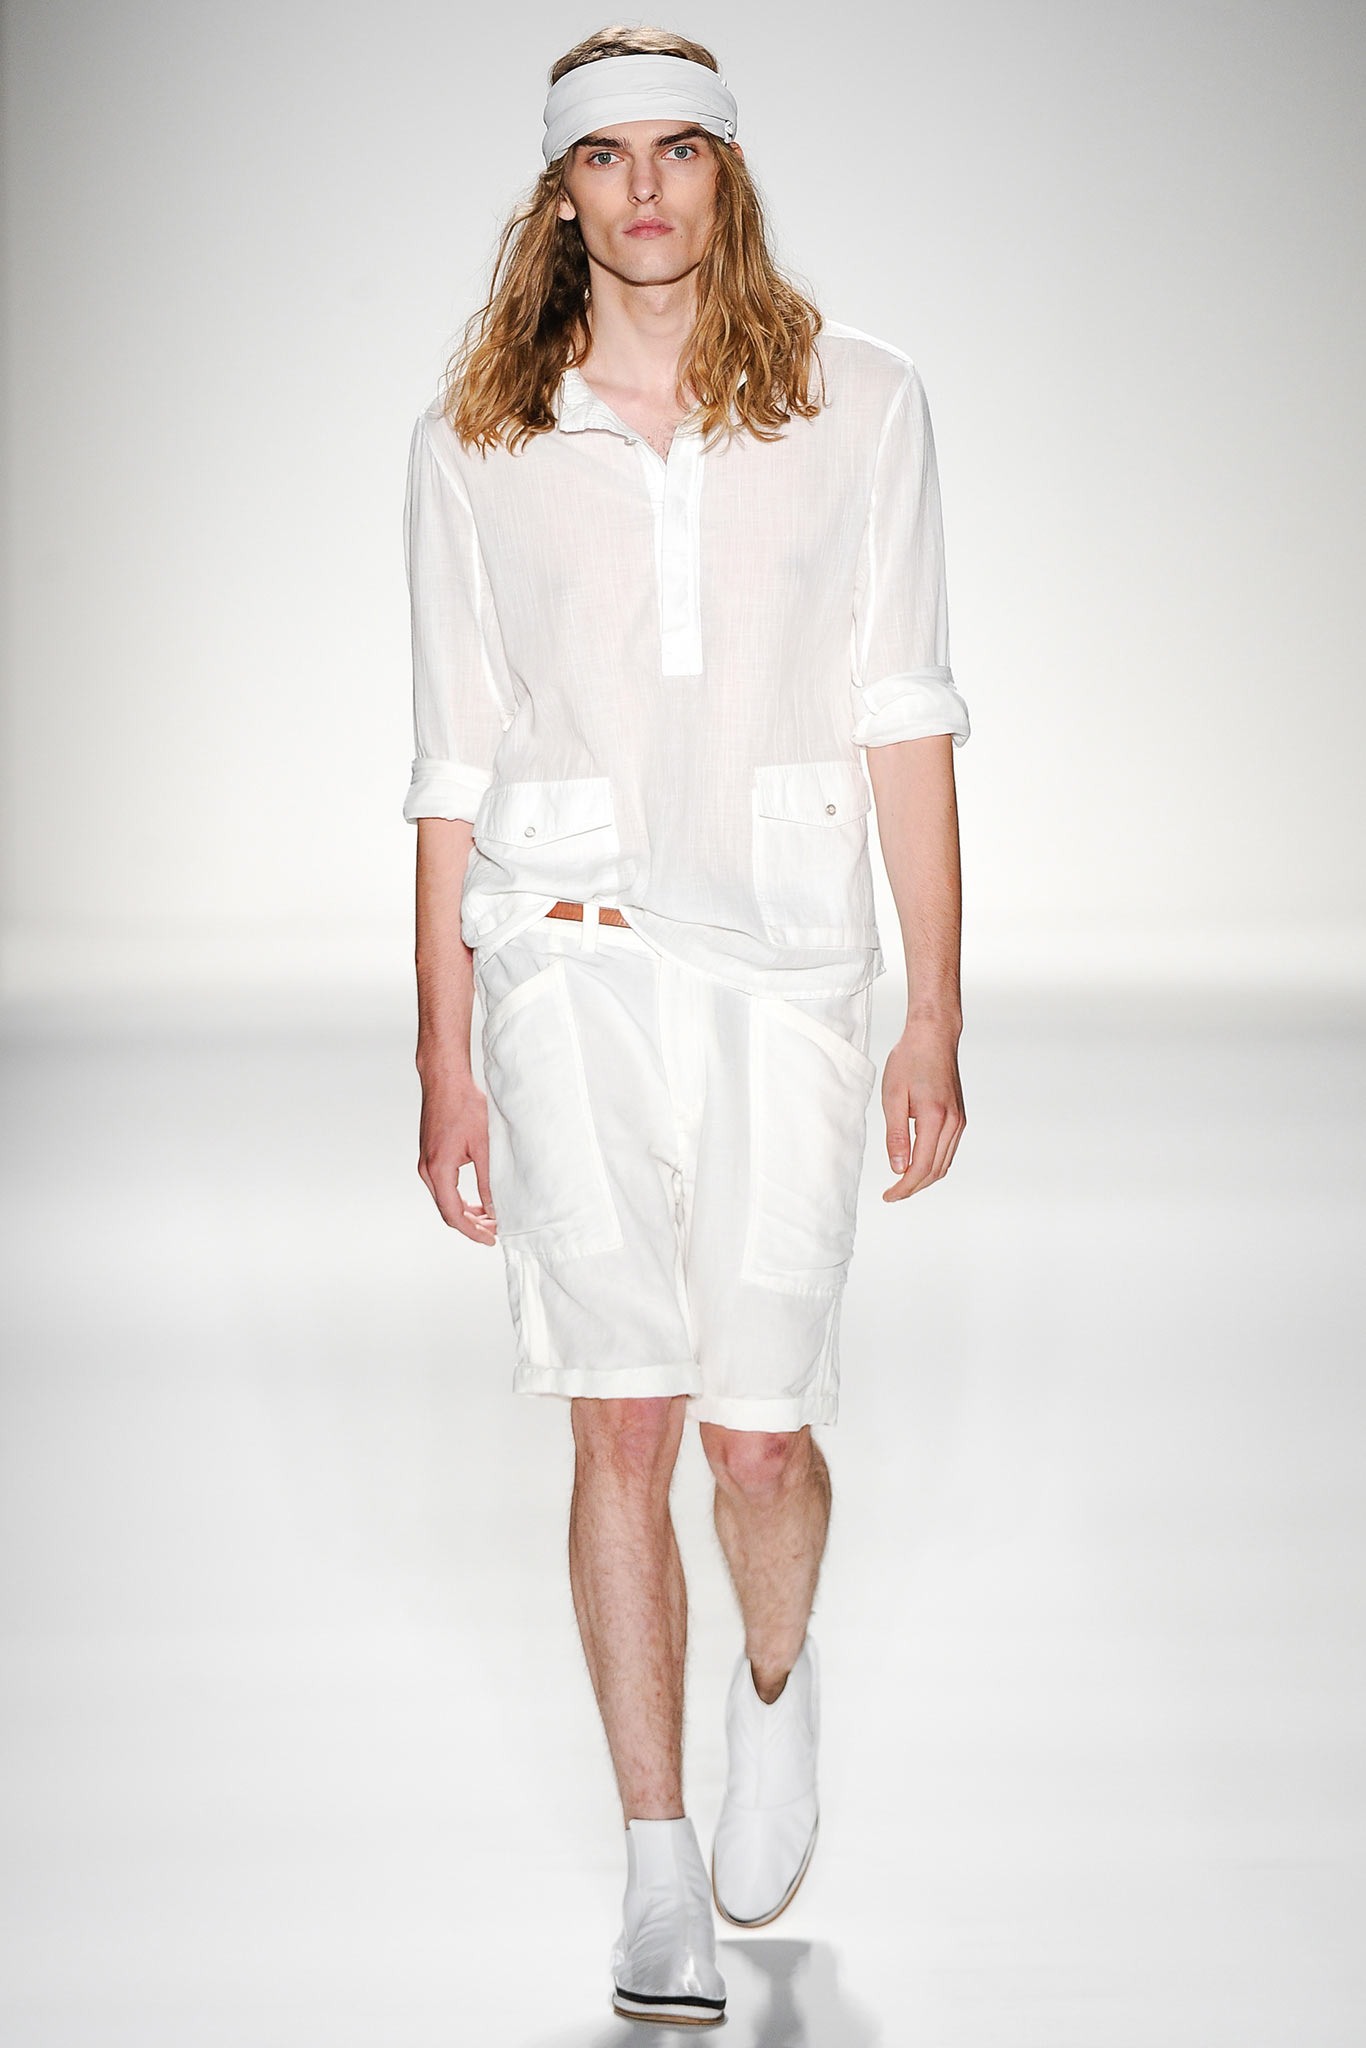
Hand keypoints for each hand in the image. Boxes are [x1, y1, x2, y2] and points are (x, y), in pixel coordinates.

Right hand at [417, 1070, 497, 1243]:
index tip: (490, 1239)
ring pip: (444, 1200)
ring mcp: (426, 1164)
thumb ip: (488, 1180)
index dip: (472, 1231)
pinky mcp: (430, 1157)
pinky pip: (442, 1187)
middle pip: (447, 1211)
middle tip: (495, 1230)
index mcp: (439, 1169)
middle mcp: (427, 1170)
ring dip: (466, 1212)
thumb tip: (494, 1208)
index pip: (453, 1213)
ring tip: (490, 1218)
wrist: (445, 1081)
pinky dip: (459, 1198)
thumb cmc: (464, 1105)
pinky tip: (477, 1201)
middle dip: (471, 1224)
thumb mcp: (484, 1146)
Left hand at [880, 1019, 965, 1200]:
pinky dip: (933, 1164)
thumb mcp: (893, 1096)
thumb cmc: (909, 1061)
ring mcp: (959, 1121)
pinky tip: (917, 1164)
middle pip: (935, 1171)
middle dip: (913, 1187)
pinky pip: (948, 1151)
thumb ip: (896, 1135)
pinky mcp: (960, 1117)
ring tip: (902, 1183)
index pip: (920, 1167)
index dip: (904, 1187)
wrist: (934, 1037)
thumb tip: (898, 1168)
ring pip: (944, 1164)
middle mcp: (953, 1123)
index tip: (889, 1196)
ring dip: (924, 1178)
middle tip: (892, 1194)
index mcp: (934, 1118)